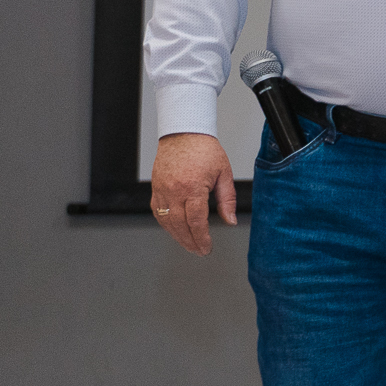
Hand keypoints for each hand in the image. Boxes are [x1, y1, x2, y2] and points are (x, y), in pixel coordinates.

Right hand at [150, 132, 236, 255]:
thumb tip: (230, 221)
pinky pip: (158, 212)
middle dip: (190, 242)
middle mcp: (174, 190)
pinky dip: (166, 224)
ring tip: (189, 245)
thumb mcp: (224, 174)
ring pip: (167, 221)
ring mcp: (162, 190)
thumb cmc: (205, 150)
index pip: (196, 221)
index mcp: (192, 187)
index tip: (206, 248)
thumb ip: (227, 200)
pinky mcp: (155, 188)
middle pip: (180, 225)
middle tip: (199, 251)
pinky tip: (175, 230)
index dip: (202, 238)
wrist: (184, 133)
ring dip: (177, 236)